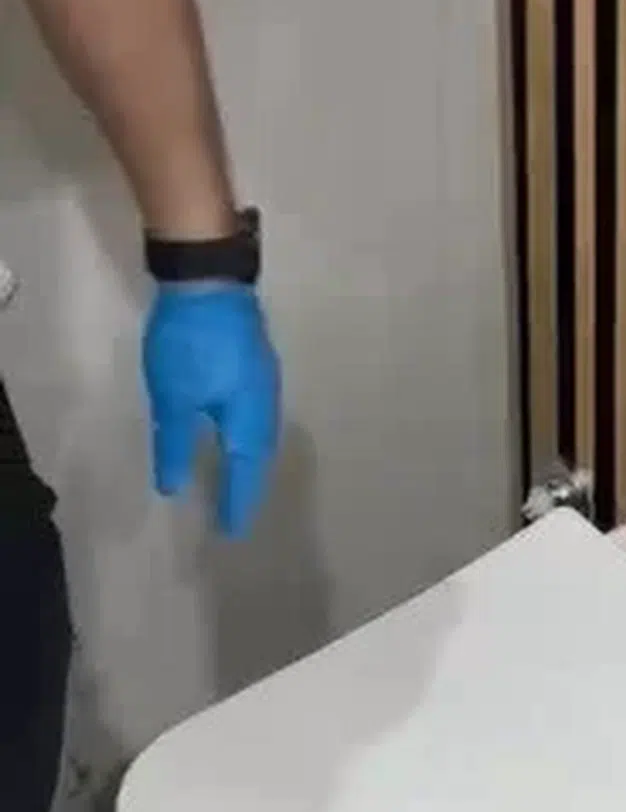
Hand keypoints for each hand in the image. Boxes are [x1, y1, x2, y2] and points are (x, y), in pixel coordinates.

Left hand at [143, 285, 281, 535]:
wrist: (208, 279)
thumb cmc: (191, 343)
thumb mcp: (174, 398)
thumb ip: (175, 444)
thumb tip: (174, 487)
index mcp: (249, 418)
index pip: (245, 473)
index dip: (237, 502)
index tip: (230, 531)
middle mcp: (266, 404)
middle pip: (260, 456)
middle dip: (249, 485)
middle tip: (236, 511)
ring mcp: (264, 379)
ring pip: (261, 433)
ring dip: (250, 460)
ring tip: (237, 479)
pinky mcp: (255, 362)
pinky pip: (256, 413)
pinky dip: (246, 435)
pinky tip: (233, 431)